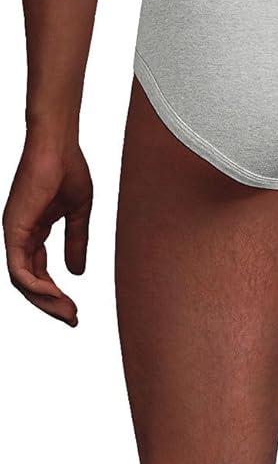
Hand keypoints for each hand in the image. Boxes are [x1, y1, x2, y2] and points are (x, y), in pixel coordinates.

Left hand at [3, 139, 92, 325]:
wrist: (58, 144)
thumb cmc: (68, 168)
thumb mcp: (77, 214)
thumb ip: (76, 242)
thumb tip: (76, 272)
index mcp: (33, 231)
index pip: (38, 274)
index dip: (55, 295)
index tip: (74, 311)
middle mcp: (19, 235)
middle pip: (29, 283)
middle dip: (51, 305)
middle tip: (72, 319)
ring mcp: (14, 233)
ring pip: (22, 282)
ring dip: (45, 301)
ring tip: (67, 312)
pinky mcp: (14, 229)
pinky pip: (19, 269)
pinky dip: (36, 287)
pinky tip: (56, 295)